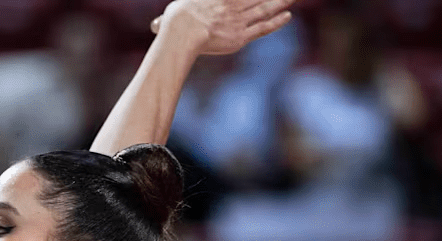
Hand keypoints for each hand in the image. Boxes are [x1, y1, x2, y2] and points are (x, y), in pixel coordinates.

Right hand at [150, 0, 294, 54]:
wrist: (183, 30)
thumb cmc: (173, 25)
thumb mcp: (171, 17)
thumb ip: (165, 22)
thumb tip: (154, 26)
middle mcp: (232, 4)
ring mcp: (238, 19)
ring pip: (264, 7)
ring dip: (280, 1)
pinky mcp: (241, 35)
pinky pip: (263, 27)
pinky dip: (276, 21)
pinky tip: (287, 15)